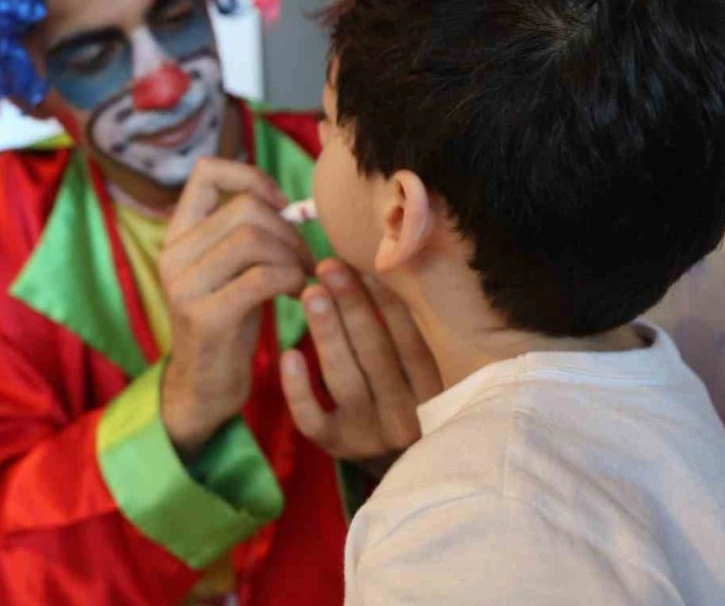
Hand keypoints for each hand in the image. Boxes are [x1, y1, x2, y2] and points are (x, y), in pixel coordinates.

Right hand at [159, 158, 314, 456]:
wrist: (204, 386)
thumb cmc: (228, 321)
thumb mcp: (227, 268)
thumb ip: (243, 233)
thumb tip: (292, 205)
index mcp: (178, 235)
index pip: (205, 172)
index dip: (251, 176)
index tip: (280, 204)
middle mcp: (173, 254)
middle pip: (245, 208)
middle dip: (288, 229)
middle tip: (304, 257)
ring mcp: (185, 286)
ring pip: (254, 239)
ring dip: (293, 255)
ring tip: (301, 276)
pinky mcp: (206, 316)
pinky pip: (262, 277)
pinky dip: (291, 279)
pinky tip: (296, 293)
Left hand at [280, 260, 441, 473]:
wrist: (405, 466)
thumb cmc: (411, 395)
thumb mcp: (424, 369)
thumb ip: (418, 328)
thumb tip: (396, 259)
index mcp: (436, 393)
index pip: (413, 343)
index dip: (387, 302)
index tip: (365, 265)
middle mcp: (407, 418)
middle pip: (377, 356)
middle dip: (351, 307)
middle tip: (328, 267)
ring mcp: (371, 436)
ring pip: (345, 380)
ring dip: (327, 333)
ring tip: (310, 293)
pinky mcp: (338, 447)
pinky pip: (314, 418)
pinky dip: (299, 387)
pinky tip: (287, 354)